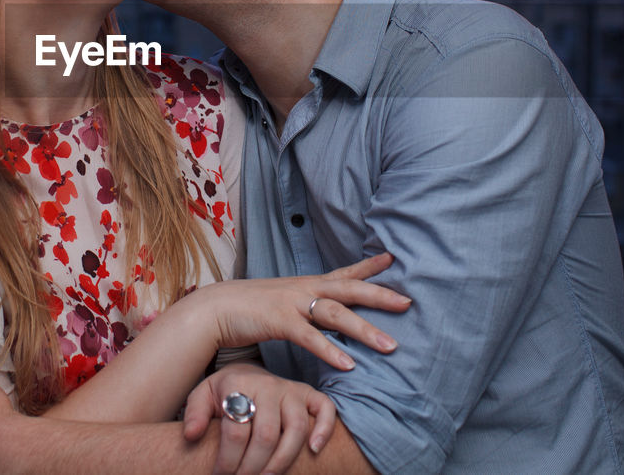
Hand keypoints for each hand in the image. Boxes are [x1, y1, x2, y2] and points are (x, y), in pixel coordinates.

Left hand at [184, 363, 333, 474]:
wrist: (246, 370)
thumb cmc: (225, 391)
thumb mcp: (203, 395)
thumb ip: (195, 413)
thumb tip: (191, 435)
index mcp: (238, 384)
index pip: (236, 432)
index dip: (227, 461)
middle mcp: (268, 385)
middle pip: (266, 435)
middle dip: (253, 467)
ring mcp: (291, 389)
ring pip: (296, 429)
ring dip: (283, 460)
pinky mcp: (309, 394)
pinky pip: (325, 409)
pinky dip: (324, 429)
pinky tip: (314, 450)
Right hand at [190, 253, 409, 371]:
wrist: (215, 307)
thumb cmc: (250, 308)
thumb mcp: (283, 301)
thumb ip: (305, 307)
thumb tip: (322, 316)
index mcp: (307, 285)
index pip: (345, 272)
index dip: (369, 266)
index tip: (393, 259)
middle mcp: (305, 289)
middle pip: (350, 289)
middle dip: (380, 296)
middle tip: (408, 303)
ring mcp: (293, 303)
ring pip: (336, 314)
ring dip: (365, 330)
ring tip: (390, 346)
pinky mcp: (279, 321)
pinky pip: (310, 337)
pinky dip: (330, 351)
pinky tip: (349, 365)